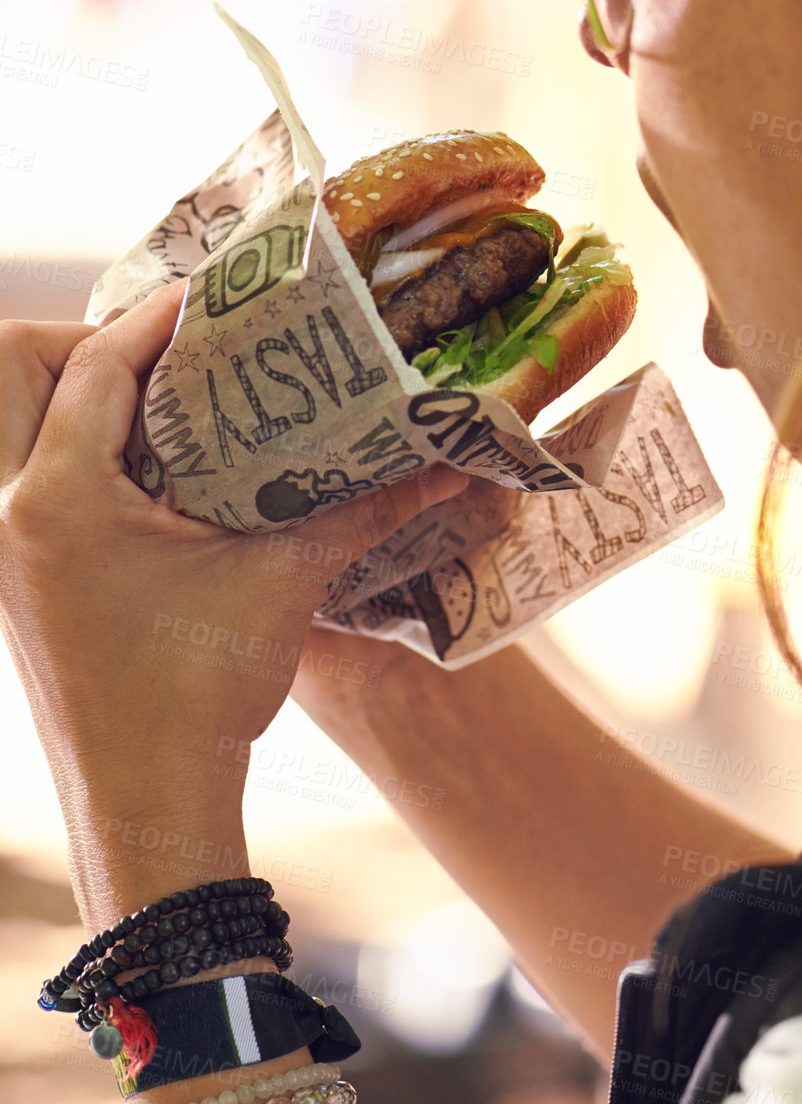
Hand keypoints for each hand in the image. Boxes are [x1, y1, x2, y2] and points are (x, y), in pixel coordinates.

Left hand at [0, 284, 467, 921]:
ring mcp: (3, 549)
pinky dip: (71, 450)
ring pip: (7, 423)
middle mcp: (10, 511)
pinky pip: (22, 475)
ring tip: (156, 410)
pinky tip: (149, 479)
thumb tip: (454, 459)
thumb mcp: (285, 583)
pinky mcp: (14, 579)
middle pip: (14, 369)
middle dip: (83, 343)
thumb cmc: (203, 695)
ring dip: (71, 396)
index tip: (212, 298)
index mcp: (60, 497)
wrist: (147, 805)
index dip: (155, 316)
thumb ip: (364, 508)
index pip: (97, 364)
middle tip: (164, 360)